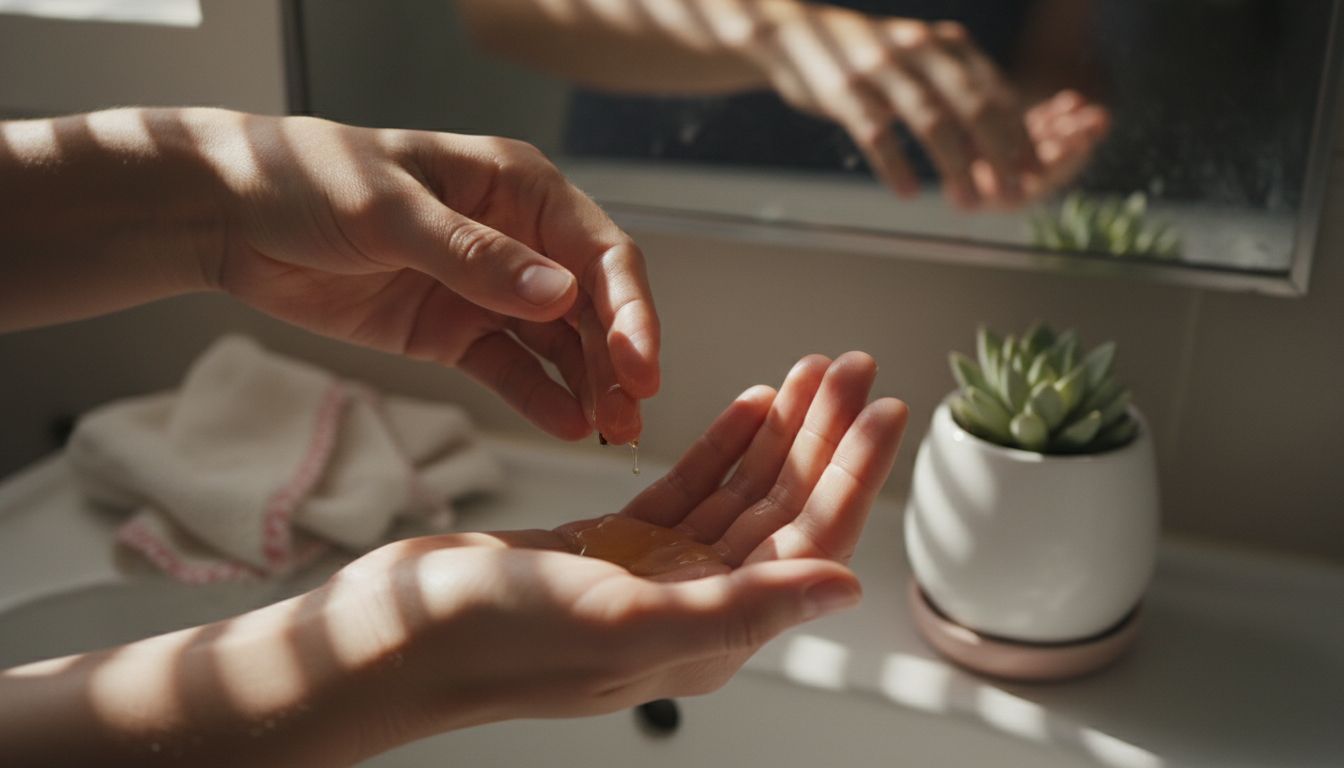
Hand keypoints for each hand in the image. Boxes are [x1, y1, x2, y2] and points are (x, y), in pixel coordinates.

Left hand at [203, 112, 655, 443]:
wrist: (231, 218)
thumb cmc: (309, 182)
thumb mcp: (391, 213)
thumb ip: (476, 258)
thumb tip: (563, 297)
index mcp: (517, 187)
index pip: (600, 252)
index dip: (630, 311)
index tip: (641, 366)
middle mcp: (517, 238)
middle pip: (590, 306)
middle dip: (616, 360)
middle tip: (631, 418)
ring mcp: (486, 289)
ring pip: (558, 344)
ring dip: (589, 386)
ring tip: (612, 434)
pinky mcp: (453, 332)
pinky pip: (510, 371)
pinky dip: (539, 399)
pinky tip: (567, 427)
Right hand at [328, 352, 906, 743]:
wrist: (394, 634)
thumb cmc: (492, 640)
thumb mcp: (625, 622)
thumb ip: (743, 608)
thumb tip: (846, 589)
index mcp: (711, 633)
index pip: (808, 542)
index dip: (854, 473)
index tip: (888, 408)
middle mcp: (694, 606)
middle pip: (782, 507)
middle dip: (823, 434)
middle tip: (852, 364)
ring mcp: (654, 575)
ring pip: (739, 490)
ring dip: (779, 430)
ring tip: (811, 371)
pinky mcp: (613, 547)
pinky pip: (688, 487)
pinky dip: (721, 442)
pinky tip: (749, 404)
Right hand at [747, 7, 1095, 209]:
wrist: (793, 34)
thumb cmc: (864, 56)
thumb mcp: (916, 59)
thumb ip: (952, 89)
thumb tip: (991, 139)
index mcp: (943, 43)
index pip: (995, 91)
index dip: (1018, 133)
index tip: (1034, 170)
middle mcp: (919, 50)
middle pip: (973, 105)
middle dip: (1000, 153)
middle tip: (1016, 192)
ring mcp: (881, 70)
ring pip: (931, 122)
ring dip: (956, 167)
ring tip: (969, 202)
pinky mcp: (844, 93)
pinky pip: (878, 134)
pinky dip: (896, 166)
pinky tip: (909, 193)